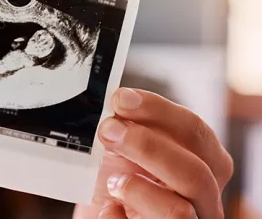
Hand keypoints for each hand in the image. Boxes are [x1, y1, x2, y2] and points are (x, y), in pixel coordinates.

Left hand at [73, 89, 232, 218]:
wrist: (102, 212)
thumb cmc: (117, 182)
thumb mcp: (125, 151)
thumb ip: (131, 129)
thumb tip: (120, 103)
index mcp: (204, 165)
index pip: (195, 132)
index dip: (158, 111)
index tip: (121, 99)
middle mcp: (204, 200)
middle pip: (195, 173)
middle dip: (147, 146)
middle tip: (107, 130)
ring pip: (178, 213)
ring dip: (136, 189)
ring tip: (111, 181)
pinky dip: (116, 217)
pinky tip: (107, 207)